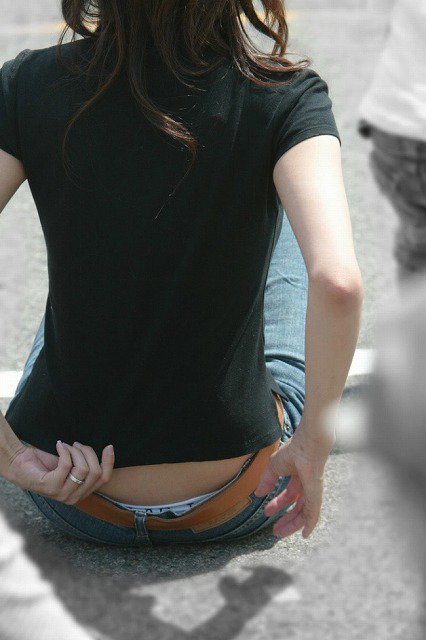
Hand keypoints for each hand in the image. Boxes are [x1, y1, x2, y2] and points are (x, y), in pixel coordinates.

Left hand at [8, 441, 114, 504]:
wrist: (22, 462)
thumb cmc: (48, 462)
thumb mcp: (74, 464)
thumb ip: (89, 464)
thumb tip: (109, 450)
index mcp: (82, 492)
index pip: (104, 479)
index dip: (109, 462)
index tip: (108, 446)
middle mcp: (74, 498)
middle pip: (95, 472)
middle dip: (88, 453)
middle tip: (76, 444)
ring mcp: (62, 494)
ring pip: (83, 469)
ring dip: (75, 452)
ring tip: (66, 446)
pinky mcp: (51, 487)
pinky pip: (67, 464)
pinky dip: (64, 451)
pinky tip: (59, 446)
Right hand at [254, 423, 334, 538]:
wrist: (308, 444)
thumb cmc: (294, 450)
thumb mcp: (274, 467)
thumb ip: (267, 480)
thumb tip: (258, 493)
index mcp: (298, 477)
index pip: (289, 495)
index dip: (277, 504)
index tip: (266, 512)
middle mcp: (307, 486)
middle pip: (297, 508)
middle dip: (286, 519)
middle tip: (275, 530)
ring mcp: (313, 492)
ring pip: (304, 514)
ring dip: (292, 524)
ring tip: (279, 533)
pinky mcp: (316, 496)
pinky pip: (313, 514)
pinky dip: (310, 525)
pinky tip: (305, 534)